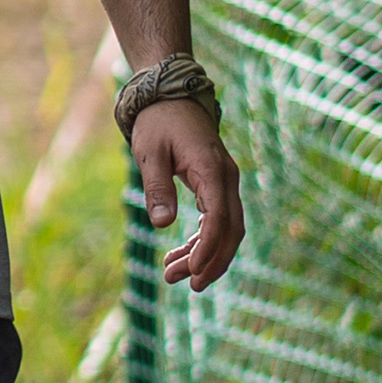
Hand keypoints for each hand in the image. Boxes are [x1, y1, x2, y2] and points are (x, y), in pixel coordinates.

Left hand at [131, 97, 243, 288]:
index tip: (191, 272)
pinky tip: (179, 254)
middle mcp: (226, 178)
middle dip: (210, 261)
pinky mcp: (216, 185)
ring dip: (205, 254)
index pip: (218, 219)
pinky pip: (217, 220)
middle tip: (184, 284)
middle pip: (231, 230)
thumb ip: (156, 187)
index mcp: (212, 170)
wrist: (170, 98)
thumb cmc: (158, 123)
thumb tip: (162, 223)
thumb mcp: (150, 153)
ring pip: (226, 228)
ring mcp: (225, 182)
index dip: (207, 249)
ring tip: (173, 274)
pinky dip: (201, 240)